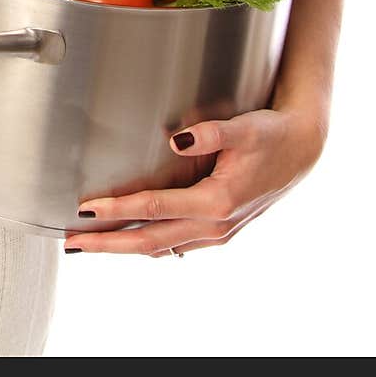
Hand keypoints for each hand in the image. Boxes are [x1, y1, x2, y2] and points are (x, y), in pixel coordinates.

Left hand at [64, 106, 325, 256]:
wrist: (302, 149)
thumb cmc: (273, 136)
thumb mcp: (245, 128)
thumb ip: (211, 132)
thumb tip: (177, 138)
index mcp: (215, 202)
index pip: (153, 209)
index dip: (117, 209)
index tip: (86, 209)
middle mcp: (214, 225)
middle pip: (148, 241)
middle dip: (107, 243)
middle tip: (73, 241)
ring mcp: (217, 233)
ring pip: (160, 247)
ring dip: (124, 246)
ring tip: (92, 242)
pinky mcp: (219, 229)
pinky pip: (175, 244)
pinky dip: (148, 243)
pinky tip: (133, 238)